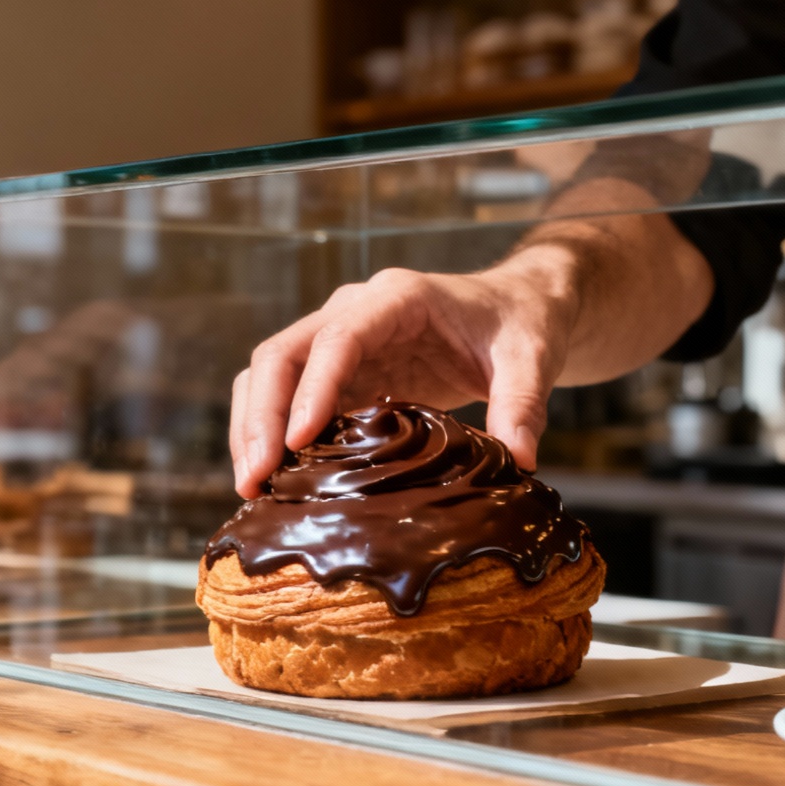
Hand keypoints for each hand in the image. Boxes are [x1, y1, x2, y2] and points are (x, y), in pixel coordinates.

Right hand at [228, 175, 713, 498]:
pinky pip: (289, 399)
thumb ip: (525, 403)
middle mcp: (354, 311)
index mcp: (397, 298)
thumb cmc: (523, 323)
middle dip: (261, 415)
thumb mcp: (533, 357)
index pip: (339, 337)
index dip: (313, 388)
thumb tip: (520, 459)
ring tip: (251, 487)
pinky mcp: (341, 373)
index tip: (297, 441)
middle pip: (282, 354)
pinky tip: (274, 482)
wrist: (518, 308)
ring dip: (253, 426)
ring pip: (271, 374)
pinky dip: (273, 435)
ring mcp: (340, 341)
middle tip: (255, 477)